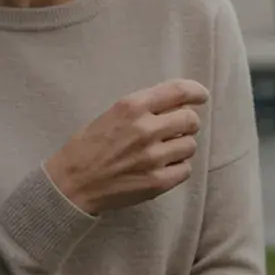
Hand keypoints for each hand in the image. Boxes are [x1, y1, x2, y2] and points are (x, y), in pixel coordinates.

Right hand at [44, 80, 209, 215]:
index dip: (196, 91)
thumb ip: (143, 107)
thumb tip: (178, 104)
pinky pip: (185, 169)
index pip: (178, 91)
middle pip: (190, 119)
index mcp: (132, 106)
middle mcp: (145, 129)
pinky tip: (161, 167)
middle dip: (188, 122)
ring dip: (181, 146)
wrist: (72, 183)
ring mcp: (153, 157)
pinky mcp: (157, 182)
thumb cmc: (89, 146)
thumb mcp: (112, 113)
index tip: (201, 95)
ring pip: (190, 145)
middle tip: (178, 128)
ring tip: (163, 150)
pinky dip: (177, 167)